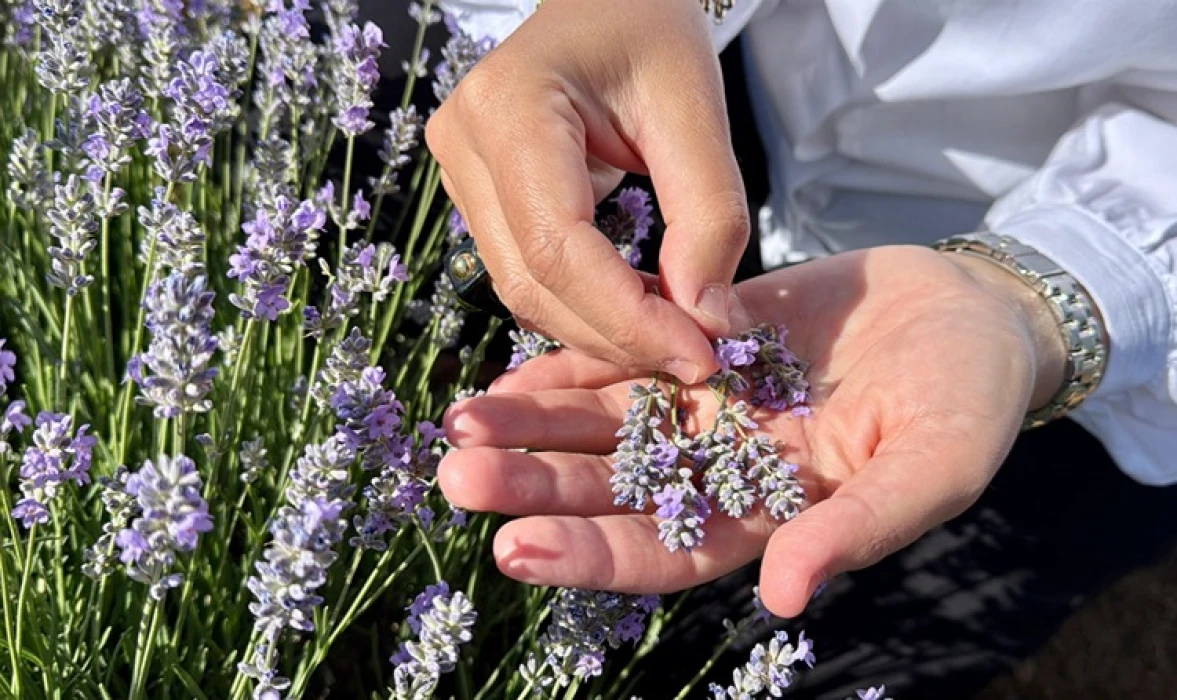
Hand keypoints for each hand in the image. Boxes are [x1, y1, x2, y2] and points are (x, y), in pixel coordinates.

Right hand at [426, 0, 749, 383]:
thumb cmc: (648, 28)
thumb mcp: (695, 107)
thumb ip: (709, 215)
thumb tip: (708, 319)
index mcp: (509, 107)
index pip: (558, 247)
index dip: (627, 316)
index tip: (698, 353)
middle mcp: (464, 144)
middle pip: (534, 283)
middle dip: (618, 335)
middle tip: (698, 356)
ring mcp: (458, 172)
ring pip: (524, 291)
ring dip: (602, 329)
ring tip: (676, 331)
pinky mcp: (474, 195)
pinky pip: (526, 274)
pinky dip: (585, 306)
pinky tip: (639, 307)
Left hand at [439, 246, 1068, 615]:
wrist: (971, 315)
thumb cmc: (970, 404)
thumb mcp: (933, 468)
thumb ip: (861, 528)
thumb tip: (786, 596)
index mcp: (771, 517)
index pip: (668, 551)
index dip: (594, 555)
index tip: (517, 548)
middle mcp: (722, 470)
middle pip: (614, 490)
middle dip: (538, 486)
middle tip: (457, 476)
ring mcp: (709, 406)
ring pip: (606, 424)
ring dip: (534, 427)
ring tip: (462, 422)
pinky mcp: (704, 341)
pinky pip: (629, 356)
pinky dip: (574, 364)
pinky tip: (515, 370)